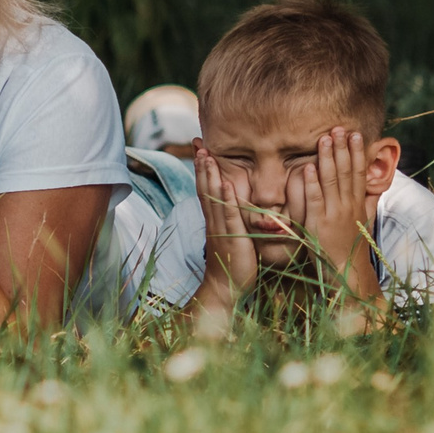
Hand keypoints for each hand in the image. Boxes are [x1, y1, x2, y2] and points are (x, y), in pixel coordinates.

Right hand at [190, 145, 259, 323]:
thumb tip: (234, 206)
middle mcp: (214, 220)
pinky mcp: (233, 237)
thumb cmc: (232, 264)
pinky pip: (229, 215)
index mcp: (214, 220)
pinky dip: (226, 198)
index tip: (200, 149)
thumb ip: (232, 221)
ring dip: (210, 175)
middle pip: (204, 187)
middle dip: (202, 165)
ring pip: (213, 197)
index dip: (202, 169)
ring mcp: (221, 228)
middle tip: (199, 143)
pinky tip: (226, 183)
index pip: (205, 188)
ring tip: (206, 155)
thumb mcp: (231, 237)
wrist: (225, 288)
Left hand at [295, 126, 381, 297]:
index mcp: (357, 205)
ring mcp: (333, 214)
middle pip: (346, 172)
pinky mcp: (318, 224)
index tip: (355, 134)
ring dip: (328, 158)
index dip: (356, 153)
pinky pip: (315, 200)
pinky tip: (309, 166)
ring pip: (331, 181)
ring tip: (325, 137)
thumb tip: (365, 187)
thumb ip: (361, 204)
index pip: (358, 173)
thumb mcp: (359, 223)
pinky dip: (312, 182)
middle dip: (342, 148)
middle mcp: (348, 207)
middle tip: (340, 127)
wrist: (347, 276)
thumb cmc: (350, 250)